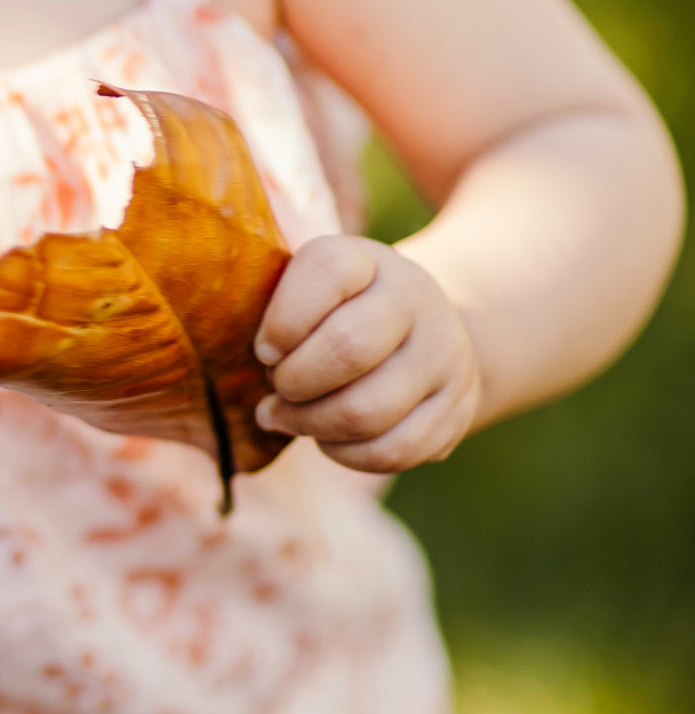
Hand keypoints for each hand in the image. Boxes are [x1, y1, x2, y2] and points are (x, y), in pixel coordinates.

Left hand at [253, 237, 480, 473]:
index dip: (283, 319)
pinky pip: (391, 450)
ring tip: (290, 418)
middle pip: (348, 349)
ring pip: (367, 411)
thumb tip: (256, 361)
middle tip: (275, 388)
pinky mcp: (458, 406)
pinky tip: (327, 438)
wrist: (425, 330)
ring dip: (312, 424)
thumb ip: (277, 309)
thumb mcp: (311, 289)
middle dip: (294, 381)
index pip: (326, 269)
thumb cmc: (337, 313)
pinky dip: (345, 454)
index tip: (263, 349)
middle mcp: (416, 297)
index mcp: (368, 259)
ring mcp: (445, 353)